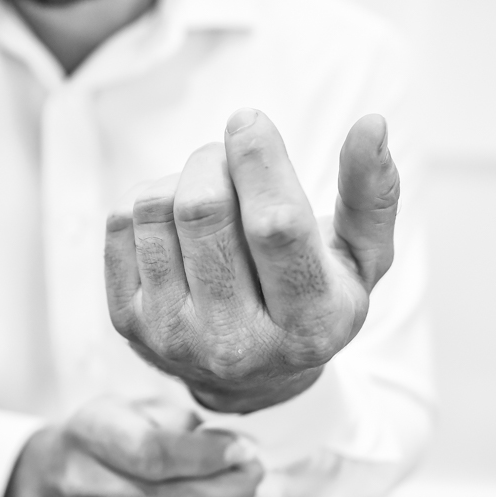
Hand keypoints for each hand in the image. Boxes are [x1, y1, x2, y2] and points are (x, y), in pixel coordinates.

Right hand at [0, 397, 262, 496]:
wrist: (50, 479)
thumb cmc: (103, 434)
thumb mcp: (132, 406)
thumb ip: (180, 421)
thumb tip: (234, 447)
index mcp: (92, 436)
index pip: (154, 455)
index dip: (208, 456)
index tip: (242, 449)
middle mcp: (89, 488)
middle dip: (233, 490)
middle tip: (254, 472)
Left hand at [104, 109, 399, 412]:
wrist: (250, 377)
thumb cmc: (314, 298)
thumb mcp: (362, 259)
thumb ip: (372, 195)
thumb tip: (372, 125)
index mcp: (309, 323)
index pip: (274, 227)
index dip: (259, 162)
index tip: (249, 120)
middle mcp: (236, 341)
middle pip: (203, 208)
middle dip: (216, 160)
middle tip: (231, 157)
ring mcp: (173, 336)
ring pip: (156, 208)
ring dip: (182, 179)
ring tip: (210, 197)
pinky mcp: (127, 322)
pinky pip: (123, 223)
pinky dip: (150, 200)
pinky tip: (178, 223)